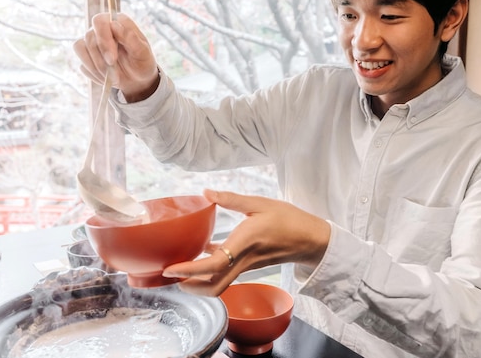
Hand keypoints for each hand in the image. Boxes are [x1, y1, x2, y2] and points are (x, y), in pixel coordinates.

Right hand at [73, 13, 159, 101]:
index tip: (112, 59)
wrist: (137, 79)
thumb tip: (115, 25)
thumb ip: (131, 39)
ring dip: (96, 66)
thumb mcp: (143, 53)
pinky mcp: (86, 54)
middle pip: (89, 36)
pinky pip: (81, 62)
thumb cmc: (142, 62)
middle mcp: (102, 28)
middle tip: (113, 73)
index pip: (100, 21)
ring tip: (112, 77)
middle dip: (100, 58)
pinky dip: (92, 72)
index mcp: (118, 22)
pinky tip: (105, 78)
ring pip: (81, 48)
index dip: (103, 40)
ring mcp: (92, 41)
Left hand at [162, 189, 330, 295]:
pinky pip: (226, 274)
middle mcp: (244, 260)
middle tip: (170, 276)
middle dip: (190, 287)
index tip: (171, 268)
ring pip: (219, 284)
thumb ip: (231, 199)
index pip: (214, 265)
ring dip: (198, 282)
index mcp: (244, 243)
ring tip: (180, 268)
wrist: (310, 238)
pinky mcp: (249, 265)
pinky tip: (204, 252)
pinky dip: (210, 270)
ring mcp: (247, 266)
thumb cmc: (288, 220)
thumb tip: (206, 192)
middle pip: (214, 287)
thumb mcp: (260, 203)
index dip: (190, 270)